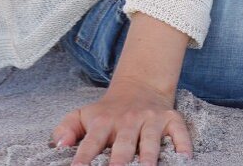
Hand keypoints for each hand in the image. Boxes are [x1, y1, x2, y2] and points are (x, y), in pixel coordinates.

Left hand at [50, 77, 193, 163]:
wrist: (139, 84)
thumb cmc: (108, 111)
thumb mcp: (84, 114)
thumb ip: (67, 128)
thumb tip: (58, 146)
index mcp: (104, 121)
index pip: (92, 141)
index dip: (84, 157)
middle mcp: (127, 120)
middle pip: (123, 144)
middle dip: (119, 161)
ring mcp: (150, 120)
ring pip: (150, 140)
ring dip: (148, 156)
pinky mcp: (170, 119)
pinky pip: (179, 131)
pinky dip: (182, 143)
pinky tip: (184, 157)